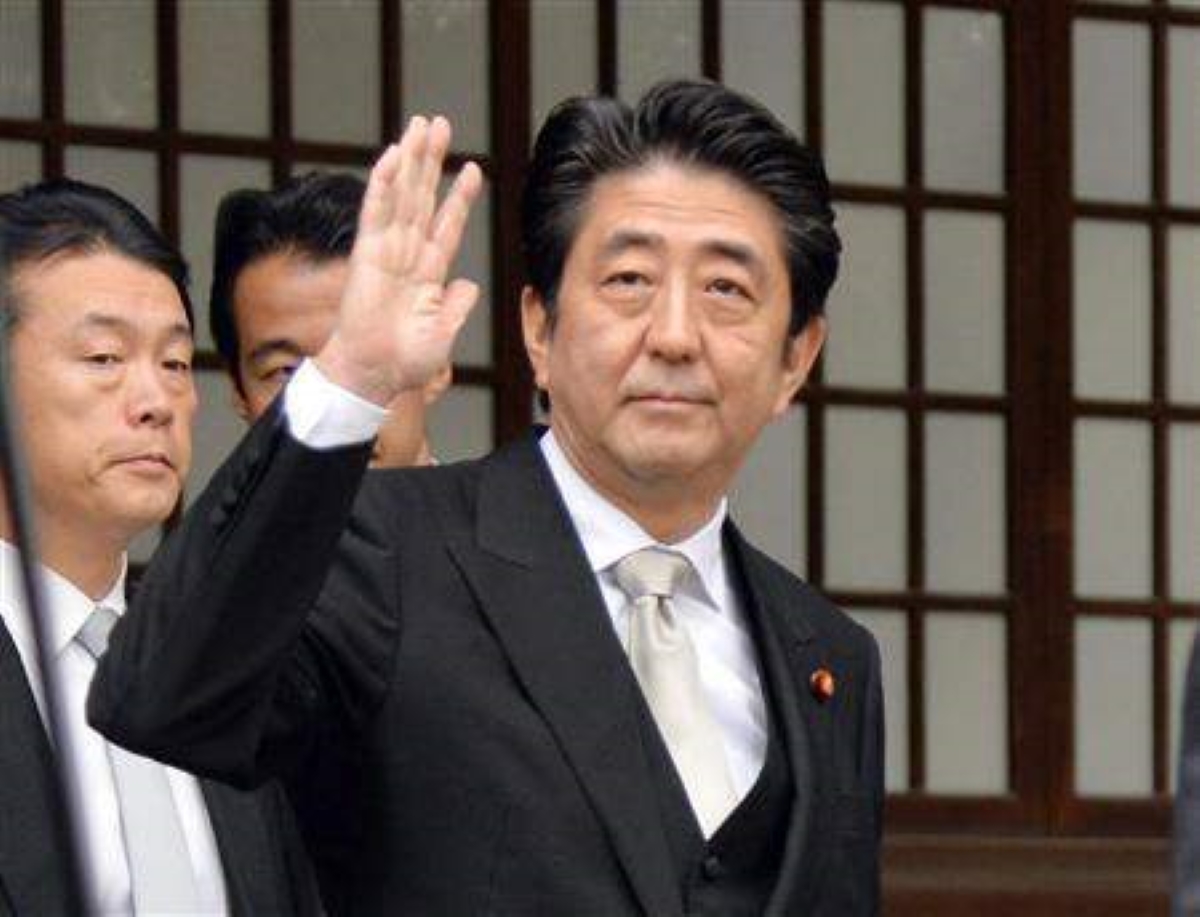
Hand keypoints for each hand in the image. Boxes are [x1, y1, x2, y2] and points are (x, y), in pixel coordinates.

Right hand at [315, 116, 483, 405]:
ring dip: (411, 160)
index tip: (473, 169)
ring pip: (401, 195)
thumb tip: (469, 284)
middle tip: (439, 124)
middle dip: (431, 160)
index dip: (460, 197)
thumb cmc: (405, 361)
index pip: (447, 225)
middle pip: (422, 197)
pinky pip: (376, 212)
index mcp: (428, 272)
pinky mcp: (366, 255)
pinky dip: (383, 184)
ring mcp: (386, 251)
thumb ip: (457, 305)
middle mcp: (408, 254)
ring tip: (421, 126)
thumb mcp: (444, 333)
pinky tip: (391, 156)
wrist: (374, 375)